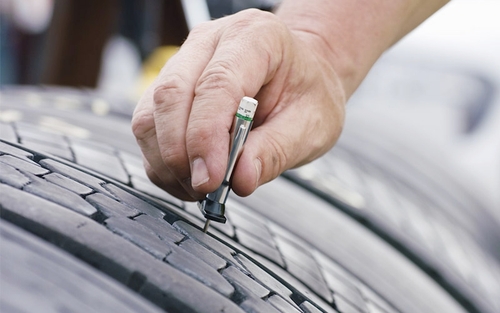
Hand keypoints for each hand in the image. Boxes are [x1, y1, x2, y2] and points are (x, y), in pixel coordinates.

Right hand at [132, 9, 345, 200]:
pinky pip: (149, 126)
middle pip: (171, 96)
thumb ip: (275, 151)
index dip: (206, 136)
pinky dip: (162, 160)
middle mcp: (210, 42)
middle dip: (180, 154)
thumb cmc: (307, 91)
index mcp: (255, 37)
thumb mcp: (312, 124)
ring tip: (200, 187)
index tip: (210, 180)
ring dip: (167, 161)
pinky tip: (188, 176)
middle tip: (205, 190)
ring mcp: (185, 62)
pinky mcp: (169, 86)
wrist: (299, 75)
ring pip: (150, 114)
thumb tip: (240, 181)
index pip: (217, 84)